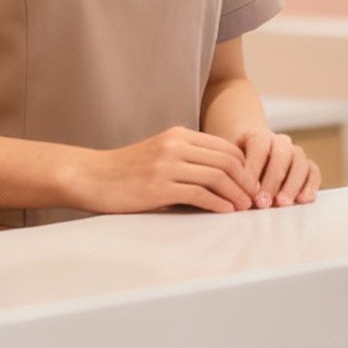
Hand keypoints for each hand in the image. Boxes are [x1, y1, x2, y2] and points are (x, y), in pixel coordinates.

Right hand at [68, 127, 256, 213]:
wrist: (91, 176)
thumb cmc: (126, 171)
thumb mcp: (160, 154)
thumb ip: (187, 159)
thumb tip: (221, 177)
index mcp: (179, 136)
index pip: (225, 148)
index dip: (245, 166)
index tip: (253, 183)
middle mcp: (176, 146)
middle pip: (227, 161)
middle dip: (247, 181)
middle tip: (256, 198)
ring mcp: (167, 165)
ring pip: (217, 177)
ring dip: (237, 194)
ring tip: (245, 208)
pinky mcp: (159, 187)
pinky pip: (199, 194)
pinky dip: (219, 204)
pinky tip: (227, 212)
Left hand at [232, 127, 321, 208]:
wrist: (253, 162)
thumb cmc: (240, 167)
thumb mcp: (232, 166)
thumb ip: (235, 175)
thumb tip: (237, 194)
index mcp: (259, 136)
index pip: (259, 146)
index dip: (254, 168)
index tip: (248, 190)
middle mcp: (281, 141)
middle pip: (281, 156)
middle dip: (272, 181)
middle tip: (263, 202)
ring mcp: (296, 153)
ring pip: (300, 164)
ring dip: (291, 185)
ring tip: (282, 204)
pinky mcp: (308, 166)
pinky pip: (313, 172)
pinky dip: (311, 185)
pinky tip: (303, 200)